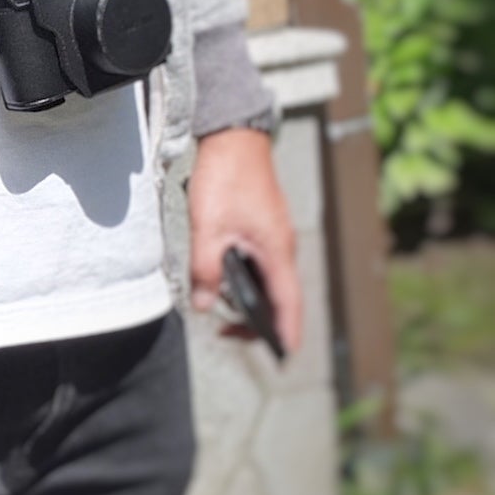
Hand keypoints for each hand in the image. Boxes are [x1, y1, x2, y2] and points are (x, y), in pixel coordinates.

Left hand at [187, 127, 302, 355]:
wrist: (234, 136)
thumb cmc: (226, 177)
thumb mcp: (208, 228)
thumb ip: (205, 270)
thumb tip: (204, 306)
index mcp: (276, 251)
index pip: (289, 305)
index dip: (285, 334)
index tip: (281, 357)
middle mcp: (282, 248)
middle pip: (281, 298)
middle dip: (259, 322)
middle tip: (226, 333)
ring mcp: (275, 237)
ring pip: (270, 281)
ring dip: (252, 300)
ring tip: (222, 310)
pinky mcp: (264, 227)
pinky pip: (262, 264)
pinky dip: (248, 280)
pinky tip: (225, 280)